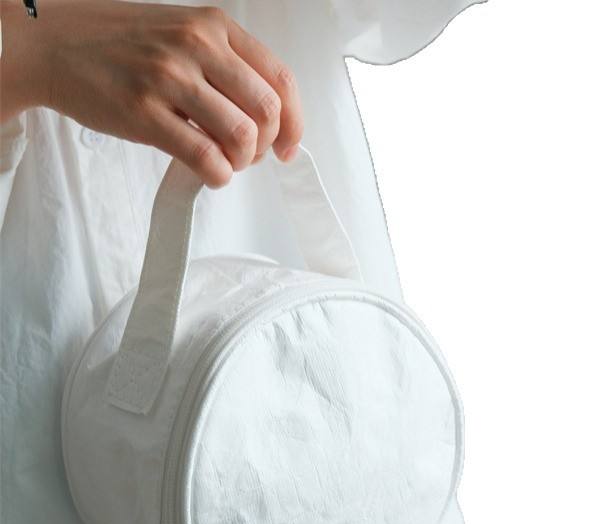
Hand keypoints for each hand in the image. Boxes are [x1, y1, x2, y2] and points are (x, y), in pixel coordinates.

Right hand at [0, 0, 302, 185]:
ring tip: (223, 163)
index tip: (289, 149)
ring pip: (241, 136)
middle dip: (266, 146)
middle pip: (267, 112)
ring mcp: (169, 78)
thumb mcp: (183, 33)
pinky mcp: (144, 113)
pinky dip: (217, 176)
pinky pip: (204, 158)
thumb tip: (267, 117)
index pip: (280, 80)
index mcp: (215, 26)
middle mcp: (197, 46)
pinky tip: (209, 174)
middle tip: (247, 156)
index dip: (295, 123)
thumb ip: (226, 65)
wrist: (52, 43)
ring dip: (241, 163)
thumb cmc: (123, 44)